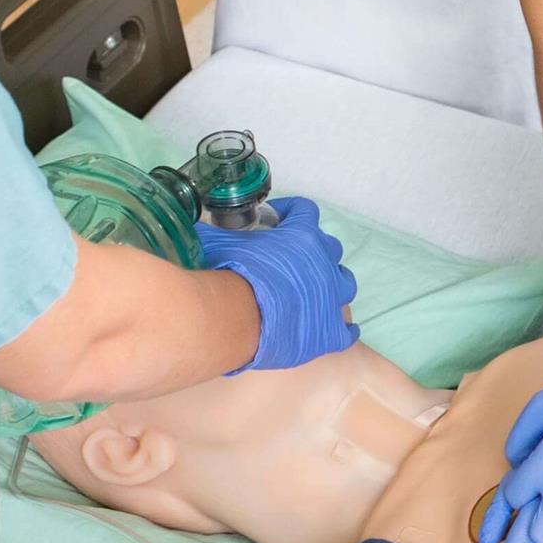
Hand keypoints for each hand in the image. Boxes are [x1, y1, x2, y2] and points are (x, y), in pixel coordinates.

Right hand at [192, 198, 355, 372]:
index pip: (305, 210)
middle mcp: (324, 263)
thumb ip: (212, 230)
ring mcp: (332, 297)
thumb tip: (194, 224)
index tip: (278, 216)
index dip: (292, 210)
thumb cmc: (229, 274)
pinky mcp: (331, 331)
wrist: (237, 318)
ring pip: (344, 282)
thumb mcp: (216, 242)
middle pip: (329, 247)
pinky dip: (342, 328)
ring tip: (315, 290)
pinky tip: (335, 329)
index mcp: (302, 235)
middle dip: (313, 249)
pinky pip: (347, 330)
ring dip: (331, 283)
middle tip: (291, 258)